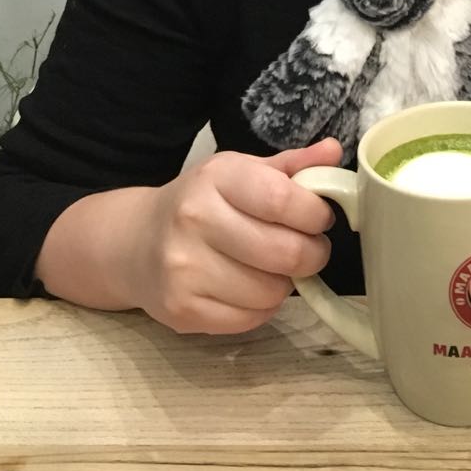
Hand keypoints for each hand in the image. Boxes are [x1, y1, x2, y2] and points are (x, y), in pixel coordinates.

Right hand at [124, 138, 340, 335]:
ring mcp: (184, 268)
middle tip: (307, 248)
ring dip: (285, 283)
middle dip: (311, 253)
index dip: (316, 214)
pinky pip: (251, 319)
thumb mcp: (240, 172)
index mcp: (216, 177)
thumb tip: (334, 151)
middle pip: (285, 251)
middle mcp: (195, 219)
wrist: (136, 242)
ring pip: (272, 291)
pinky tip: (249, 287)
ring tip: (272, 267)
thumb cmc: (201, 202)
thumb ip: (290, 166)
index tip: (319, 218)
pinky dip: (262, 307)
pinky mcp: (181, 310)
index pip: (283, 199)